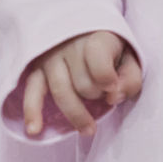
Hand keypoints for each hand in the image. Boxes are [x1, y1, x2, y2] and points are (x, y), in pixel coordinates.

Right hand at [21, 30, 142, 136]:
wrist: (85, 31)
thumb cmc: (111, 49)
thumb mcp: (130, 57)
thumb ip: (130, 78)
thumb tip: (114, 97)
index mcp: (96, 38)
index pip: (97, 59)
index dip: (106, 78)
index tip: (112, 87)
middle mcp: (70, 45)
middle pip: (82, 83)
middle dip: (96, 95)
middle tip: (104, 94)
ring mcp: (51, 58)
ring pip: (61, 91)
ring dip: (76, 114)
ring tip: (88, 130)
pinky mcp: (36, 70)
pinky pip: (32, 91)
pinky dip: (32, 111)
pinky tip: (34, 130)